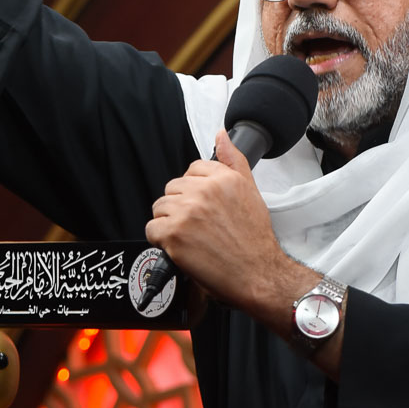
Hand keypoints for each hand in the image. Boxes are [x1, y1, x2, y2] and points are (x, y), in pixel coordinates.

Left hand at [147, 129, 313, 318]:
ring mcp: (187, 211)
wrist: (257, 273)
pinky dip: (161, 241)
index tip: (204, 209)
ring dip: (169, 224)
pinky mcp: (174, 233)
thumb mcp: (250, 191)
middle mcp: (204, 190)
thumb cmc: (254, 239)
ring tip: (191, 238)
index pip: (191, 171)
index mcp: (223, 178)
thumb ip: (233, 159)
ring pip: (160, 208)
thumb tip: (221, 134)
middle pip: (172, 189)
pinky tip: (180, 248)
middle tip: (199, 227)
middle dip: (181, 208)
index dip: (194, 192)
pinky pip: (152, 229)